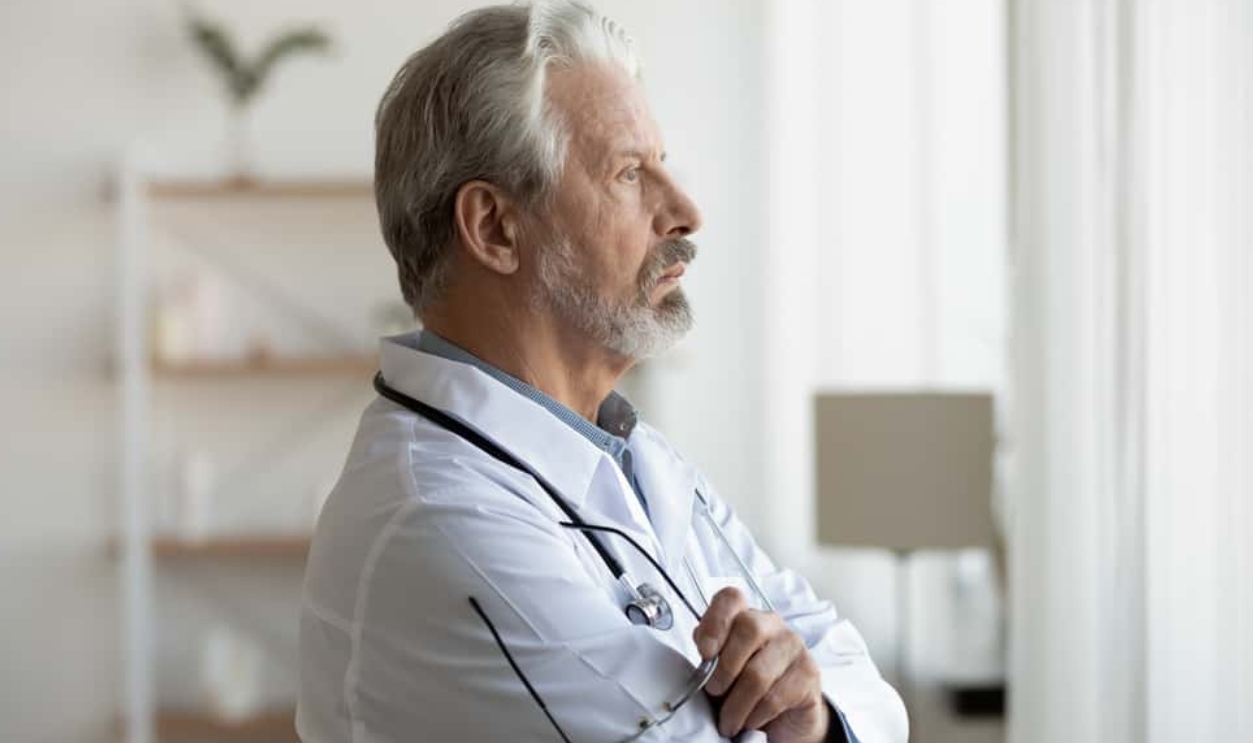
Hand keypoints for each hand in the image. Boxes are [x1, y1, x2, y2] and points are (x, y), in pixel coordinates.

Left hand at [692, 587, 828, 741]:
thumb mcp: (718, 670)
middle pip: (749, 628)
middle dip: (724, 669)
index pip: (731, 598)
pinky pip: (775, 697)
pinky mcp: (809, 673)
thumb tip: (703, 651)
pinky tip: (751, 721)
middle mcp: (771, 624)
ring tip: (729, 721)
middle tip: (714, 692)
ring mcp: (793, 645)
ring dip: (736, 705)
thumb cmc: (743, 688)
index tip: (704, 652)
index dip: (715, 621)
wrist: (782, 717)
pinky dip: (756, 715)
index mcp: (744, 616)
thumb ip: (709, 655)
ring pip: (758, 672)